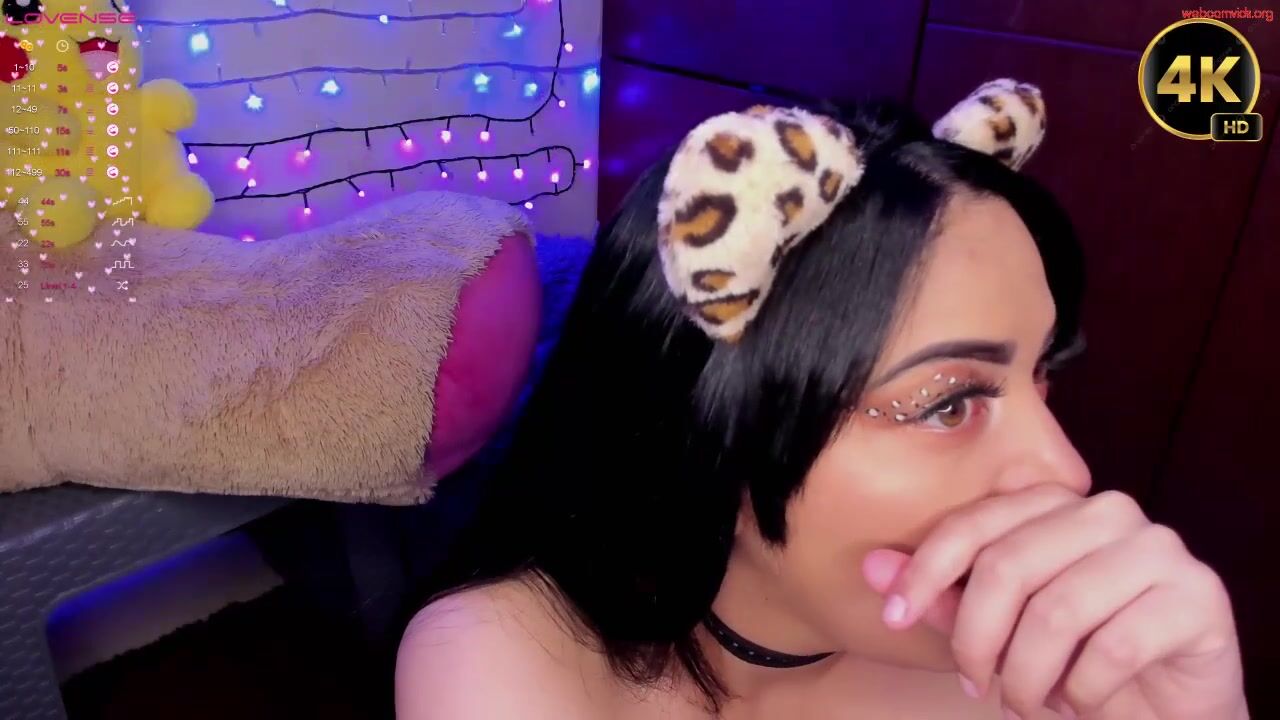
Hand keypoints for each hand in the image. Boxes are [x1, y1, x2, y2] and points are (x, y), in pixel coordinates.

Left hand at [861, 485, 1246, 719]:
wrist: (1169, 703)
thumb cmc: (1074, 655)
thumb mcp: (998, 627)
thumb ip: (941, 595)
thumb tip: (871, 567)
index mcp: (1056, 504)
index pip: (974, 524)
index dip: (925, 572)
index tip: (893, 619)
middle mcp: (1109, 512)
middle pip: (1009, 567)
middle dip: (976, 640)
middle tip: (976, 685)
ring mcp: (1159, 549)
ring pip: (1059, 611)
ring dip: (1027, 676)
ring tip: (1024, 702)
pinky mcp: (1198, 596)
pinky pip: (1115, 647)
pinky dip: (1082, 690)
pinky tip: (1079, 702)